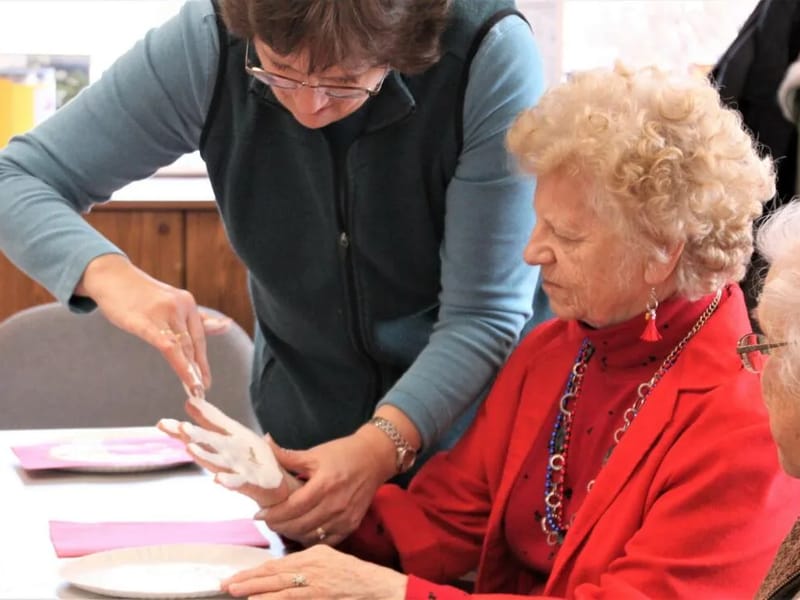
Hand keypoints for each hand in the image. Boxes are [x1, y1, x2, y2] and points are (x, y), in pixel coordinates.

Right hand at [76, 254, 230, 394]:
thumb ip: (197, 318)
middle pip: (193, 344)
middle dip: (199, 370)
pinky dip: (180, 364)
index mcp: (188, 303)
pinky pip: (168, 346)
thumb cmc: (140, 294)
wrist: (110, 276)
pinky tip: (186, 378)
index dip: (203, 362)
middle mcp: (181, 306)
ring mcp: (164, 312)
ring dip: (191, 372)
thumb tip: (227, 325)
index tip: (206, 382)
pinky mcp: (145, 321)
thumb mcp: (172, 303)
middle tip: (203, 392)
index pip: (199, 338)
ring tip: (196, 391)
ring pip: (183, 347)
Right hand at [157, 396, 301, 507]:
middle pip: (206, 445)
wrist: (274, 483)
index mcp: (220, 441)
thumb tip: (190, 400)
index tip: (162, 423)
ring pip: (217, 463)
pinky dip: (228, 481)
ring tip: (191, 448)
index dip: (180, 429)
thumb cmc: (250, 455)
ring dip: (204, 456)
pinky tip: (217, 479)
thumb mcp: (232, 430)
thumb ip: (212, 418)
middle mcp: (223, 456)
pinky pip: (237, 482)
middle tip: (179, 428)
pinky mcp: (250, 482)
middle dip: (193, 437)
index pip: (197, 433)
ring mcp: (235, 470)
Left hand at [221, 544, 406, 598]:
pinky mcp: (320, 596)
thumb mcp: (329, 558)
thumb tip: (283, 572)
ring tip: (236, 591)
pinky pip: (293, 598)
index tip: (237, 575)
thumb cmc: (354, 575)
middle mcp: (313, 565)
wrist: (377, 586)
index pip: (278, 563)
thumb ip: (307, 562)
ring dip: (255, 590)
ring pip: (279, 586)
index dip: (255, 570)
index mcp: (313, 553)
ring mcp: (316, 582)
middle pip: (274, 573)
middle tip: (227, 583)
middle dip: (248, 578)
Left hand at [256, 426, 395, 546]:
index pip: (293, 507)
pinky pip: (326, 541)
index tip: (259, 514)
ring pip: (311, 536)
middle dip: (279, 525)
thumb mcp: (315, 453)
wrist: (375, 458)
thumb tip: (265, 444)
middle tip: (269, 519)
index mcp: (325, 484)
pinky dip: (311, 539)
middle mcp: (335, 504)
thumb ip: (288, 455)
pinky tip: (302, 531)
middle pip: (299, 525)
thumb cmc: (344, 453)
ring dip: (293, 533)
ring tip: (283, 524)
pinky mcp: (351, 525)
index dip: (274, 513)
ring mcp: (345, 517)